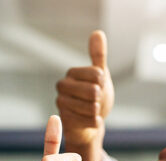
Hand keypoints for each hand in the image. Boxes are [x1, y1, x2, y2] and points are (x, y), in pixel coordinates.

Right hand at [56, 30, 112, 160]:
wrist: (89, 123)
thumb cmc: (95, 97)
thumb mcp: (100, 75)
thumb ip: (98, 55)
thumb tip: (97, 32)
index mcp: (71, 73)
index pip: (97, 74)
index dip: (103, 82)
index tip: (98, 86)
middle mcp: (62, 86)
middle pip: (93, 91)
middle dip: (100, 98)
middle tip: (95, 100)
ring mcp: (62, 103)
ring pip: (92, 107)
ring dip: (98, 111)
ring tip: (92, 110)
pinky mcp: (65, 120)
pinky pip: (91, 120)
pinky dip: (96, 122)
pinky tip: (90, 120)